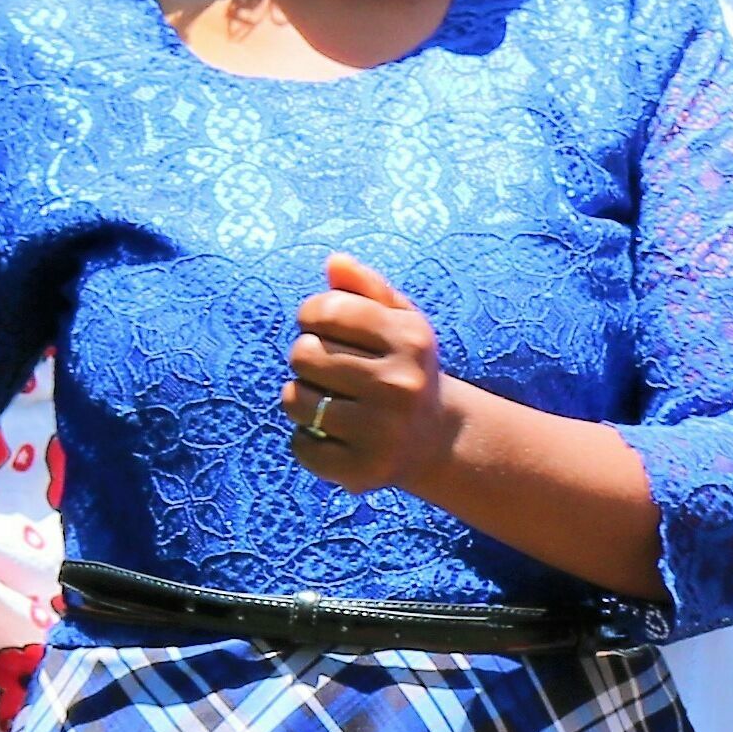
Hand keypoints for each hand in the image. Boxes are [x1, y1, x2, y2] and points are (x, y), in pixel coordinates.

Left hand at [285, 254, 464, 493]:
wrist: (437, 438)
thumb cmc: (404, 367)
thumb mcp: (398, 321)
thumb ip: (366, 288)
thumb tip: (334, 261)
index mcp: (409, 339)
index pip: (326, 310)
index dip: (312, 315)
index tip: (322, 326)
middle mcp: (400, 384)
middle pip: (304, 354)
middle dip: (307, 357)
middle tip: (329, 369)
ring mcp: (382, 431)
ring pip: (296, 400)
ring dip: (302, 397)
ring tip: (327, 400)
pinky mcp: (363, 470)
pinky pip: (301, 445)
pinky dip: (306, 440)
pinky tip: (331, 435)